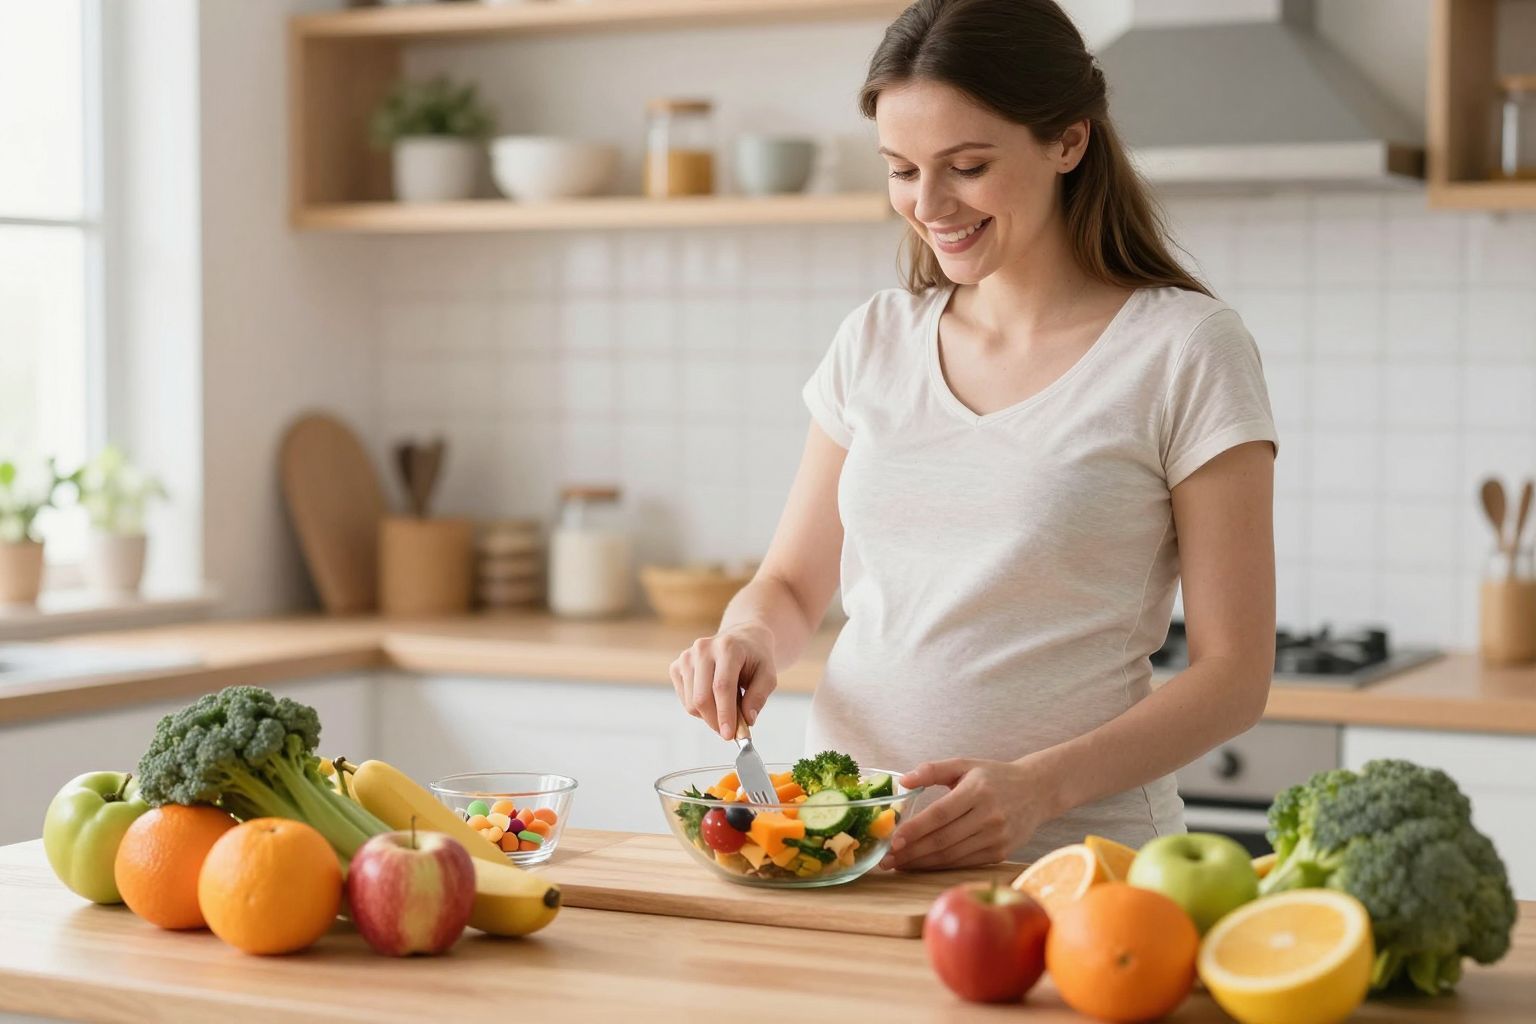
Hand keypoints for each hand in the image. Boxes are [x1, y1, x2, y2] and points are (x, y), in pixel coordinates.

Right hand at [668, 624, 777, 739]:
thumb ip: (759, 697)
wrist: (741, 640)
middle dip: (715, 721)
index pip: (722, 686)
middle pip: (702, 697)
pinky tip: (713, 700)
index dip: (725, 713)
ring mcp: (687, 657)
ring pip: (691, 702)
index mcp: (728, 647)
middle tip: (729, 732)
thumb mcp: (768, 675)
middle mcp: (703, 648)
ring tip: (726, 709)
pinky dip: (699, 709)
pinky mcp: (677, 666)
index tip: (729, 735)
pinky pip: (685, 700)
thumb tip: (747, 720)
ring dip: (709, 716)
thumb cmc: (755, 659)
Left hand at [880, 758, 1047, 870]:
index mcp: (977, 791)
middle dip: (912, 852)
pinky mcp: (1000, 853)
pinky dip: (940, 866)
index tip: (893, 839)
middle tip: (886, 858)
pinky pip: (964, 862)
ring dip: (922, 862)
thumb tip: (902, 781)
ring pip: (952, 856)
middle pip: (943, 840)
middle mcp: (989, 816)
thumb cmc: (994, 776)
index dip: (916, 829)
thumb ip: (932, 770)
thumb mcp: (965, 764)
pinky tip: (922, 865)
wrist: (1037, 791)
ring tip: (898, 863)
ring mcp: (996, 837)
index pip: (940, 814)